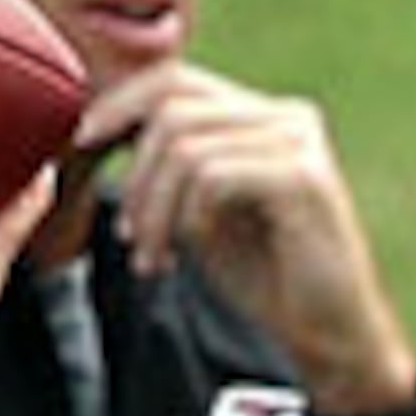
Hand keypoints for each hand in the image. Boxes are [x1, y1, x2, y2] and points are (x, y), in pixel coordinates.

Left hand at [81, 62, 413, 403]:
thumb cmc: (268, 277)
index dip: (119, 105)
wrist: (331, 334)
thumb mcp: (203, 209)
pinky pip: (211, 176)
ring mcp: (299, 143)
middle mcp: (287, 118)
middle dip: (133, 172)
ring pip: (184, 145)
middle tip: (130, 231)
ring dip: (153, 207)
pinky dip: (186, 218)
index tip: (84, 143)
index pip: (177, 81)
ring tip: (153, 254)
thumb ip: (172, 165)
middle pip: (173, 106)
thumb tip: (103, 125)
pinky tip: (190, 252)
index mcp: (266, 117)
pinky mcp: (303, 177)